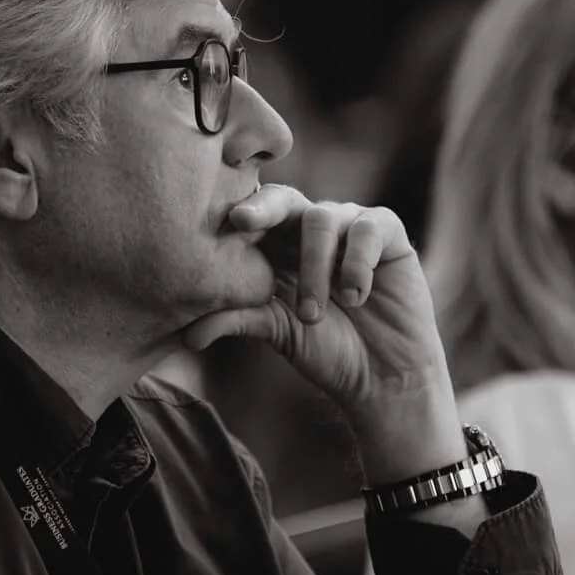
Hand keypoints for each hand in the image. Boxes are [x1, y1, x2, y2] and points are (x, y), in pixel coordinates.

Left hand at [185, 184, 451, 419]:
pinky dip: (356, 263)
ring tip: (312, 315)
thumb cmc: (327, 350)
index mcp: (278, 247)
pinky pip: (367, 228)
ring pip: (322, 218)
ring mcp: (350, 227)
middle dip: (261, 208)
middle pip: (283, 198)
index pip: (253, 215)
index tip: (220, 226)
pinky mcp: (387, 233)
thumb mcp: (276, 332)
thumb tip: (186, 336)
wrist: (383, 376)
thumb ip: (235, 320)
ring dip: (313, 268)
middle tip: (241, 222)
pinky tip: (355, 297)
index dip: (237, 213)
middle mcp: (311, 230)